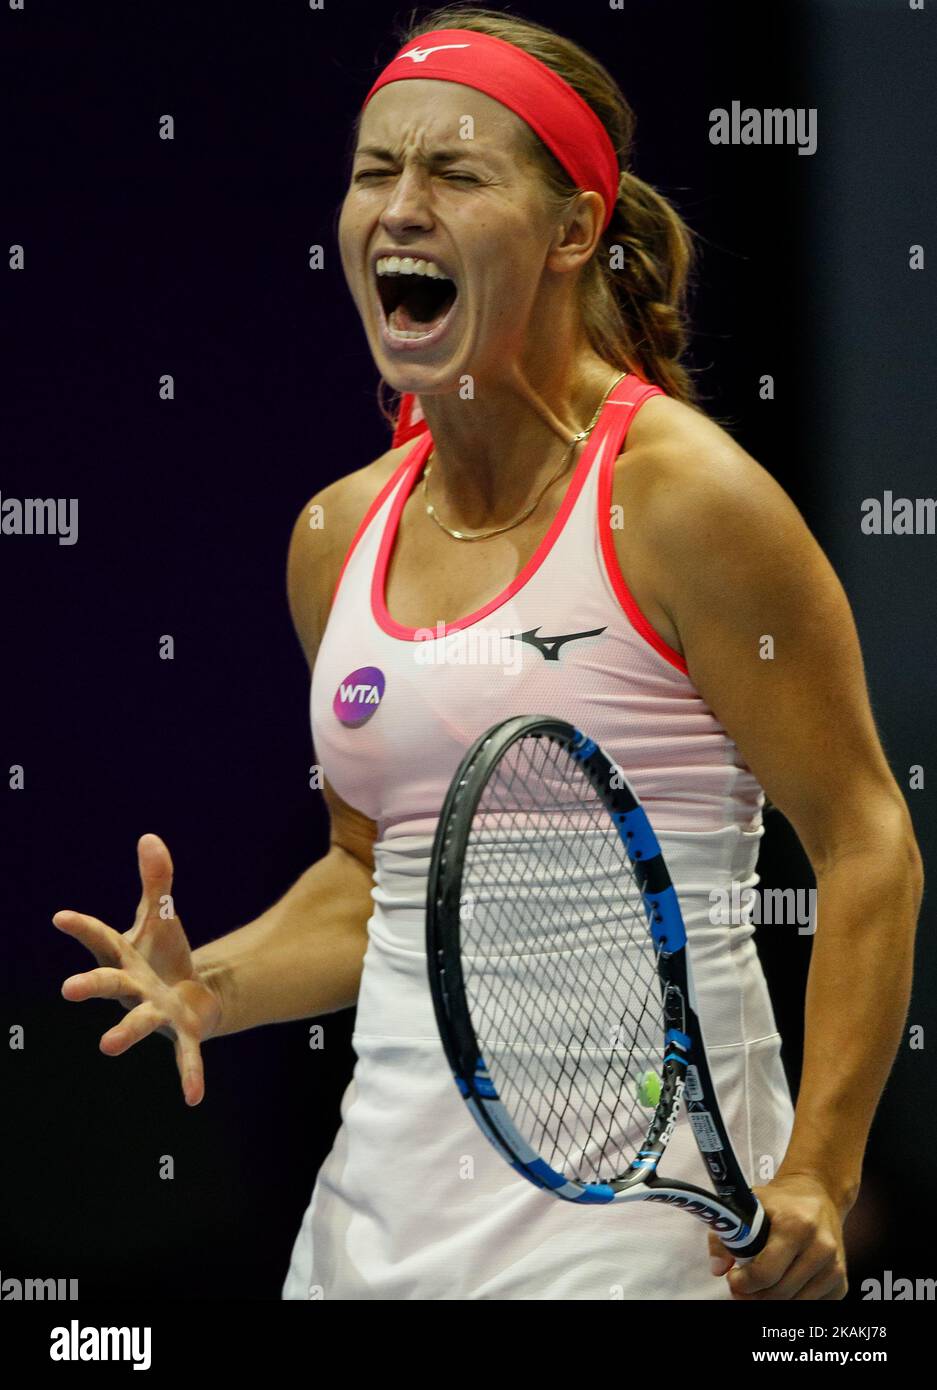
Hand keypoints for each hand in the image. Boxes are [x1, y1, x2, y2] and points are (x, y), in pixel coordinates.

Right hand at [53, 833, 221, 1105]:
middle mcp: (133, 987)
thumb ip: (157, 881)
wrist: (190, 994)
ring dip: (124, 1032)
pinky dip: (190, 1075)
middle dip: (90, 986)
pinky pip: (185, 1055)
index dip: (81, 927)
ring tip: (107, 1046)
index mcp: (124, 957)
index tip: (61, 917)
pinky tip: (194, 1098)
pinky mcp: (182, 1030)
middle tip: (67, 990)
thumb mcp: (162, 917)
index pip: (100, 937)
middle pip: (108, 983)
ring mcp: (154, 1011)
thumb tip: (149, 837)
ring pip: (137, 1021)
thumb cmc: (165, 956)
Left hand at [708, 1172, 847, 1299]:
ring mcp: (835, 1268)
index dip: (744, 1282)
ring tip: (760, 1282)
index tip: (734, 1277)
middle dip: (754, 1294)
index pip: (766, 1272)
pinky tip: (784, 1281)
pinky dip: (792, 1299)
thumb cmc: (781, 1202)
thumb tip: (718, 1268)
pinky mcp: (842, 1283)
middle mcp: (821, 1247)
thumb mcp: (749, 1205)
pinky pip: (811, 1306)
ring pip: (794, 1303)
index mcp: (796, 1225)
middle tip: (742, 1285)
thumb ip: (726, 1234)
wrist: (819, 1194)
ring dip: (771, 1298)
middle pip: (779, 1293)